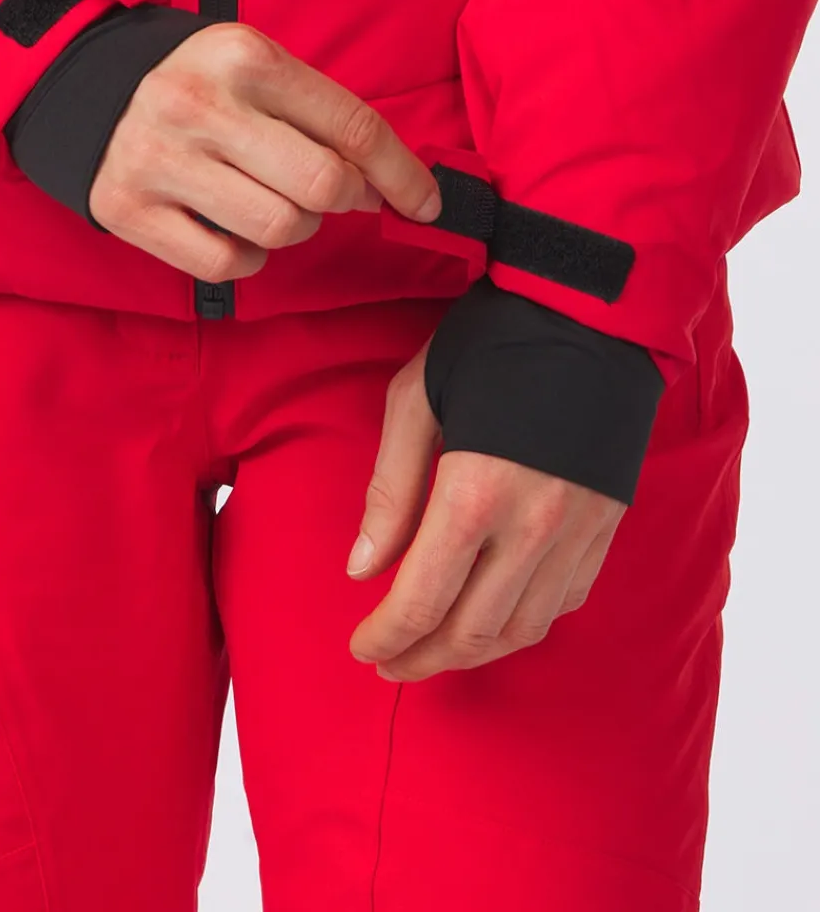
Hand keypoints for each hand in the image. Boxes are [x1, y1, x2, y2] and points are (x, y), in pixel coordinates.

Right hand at [88, 21, 441, 279]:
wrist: (90, 91)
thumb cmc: (203, 85)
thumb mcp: (260, 68)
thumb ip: (324, 116)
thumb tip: (392, 185)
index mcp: (245, 58)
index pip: (352, 125)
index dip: (403, 174)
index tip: (426, 203)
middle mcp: (199, 106)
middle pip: (323, 185)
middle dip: (346, 199)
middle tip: (337, 194)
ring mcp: (159, 160)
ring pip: (281, 228)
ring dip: (298, 226)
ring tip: (275, 201)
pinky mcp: (129, 210)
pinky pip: (228, 263)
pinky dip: (249, 256)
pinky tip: (235, 227)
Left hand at [347, 341, 625, 680]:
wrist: (592, 309)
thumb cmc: (491, 340)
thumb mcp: (417, 397)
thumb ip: (390, 489)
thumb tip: (363, 568)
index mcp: (476, 492)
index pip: (423, 601)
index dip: (387, 637)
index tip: (363, 648)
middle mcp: (534, 526)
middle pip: (473, 632)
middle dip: (422, 658)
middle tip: (389, 661)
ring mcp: (580, 531)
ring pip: (523, 629)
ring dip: (473, 653)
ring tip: (434, 649)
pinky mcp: (608, 525)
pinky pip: (565, 601)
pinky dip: (525, 623)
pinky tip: (495, 616)